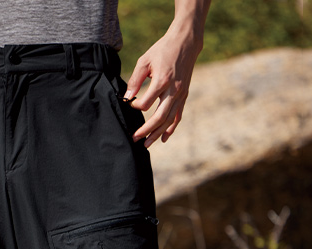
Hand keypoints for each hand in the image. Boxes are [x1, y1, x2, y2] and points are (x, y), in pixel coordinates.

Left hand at [124, 21, 202, 147]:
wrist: (185, 42)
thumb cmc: (162, 49)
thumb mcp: (145, 60)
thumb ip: (135, 80)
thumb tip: (127, 97)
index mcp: (161, 81)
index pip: (145, 103)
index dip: (135, 106)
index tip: (130, 104)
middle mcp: (173, 90)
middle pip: (159, 117)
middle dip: (146, 130)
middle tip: (134, 138)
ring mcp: (180, 94)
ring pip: (168, 120)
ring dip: (157, 134)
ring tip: (146, 143)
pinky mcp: (184, 96)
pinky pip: (178, 116)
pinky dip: (171, 128)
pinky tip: (164, 139)